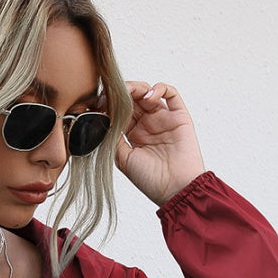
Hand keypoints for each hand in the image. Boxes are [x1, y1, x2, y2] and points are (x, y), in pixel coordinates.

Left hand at [115, 82, 205, 207]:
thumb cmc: (151, 180)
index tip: (99, 103)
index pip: (120, 112)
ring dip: (137, 88)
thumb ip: (114, 138)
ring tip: (129, 93)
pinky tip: (149, 96)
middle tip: (112, 94)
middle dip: (121, 94)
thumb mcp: (123, 160)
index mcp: (134, 135)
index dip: (110, 105)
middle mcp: (148, 124)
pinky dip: (159, 89)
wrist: (176, 189)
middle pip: (133, 99)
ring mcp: (163, 118)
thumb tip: (103, 119)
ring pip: (148, 92)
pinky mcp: (179, 116)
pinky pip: (170, 94)